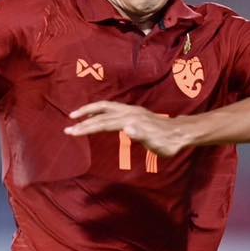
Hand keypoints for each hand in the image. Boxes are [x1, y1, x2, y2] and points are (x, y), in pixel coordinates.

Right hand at [64, 102, 191, 156]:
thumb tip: (126, 127)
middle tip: (67, 128)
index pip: (103, 123)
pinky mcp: (134, 112)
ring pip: (106, 106)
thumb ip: (142, 135)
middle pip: (101, 113)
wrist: (182, 133)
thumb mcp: (157, 144)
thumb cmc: (169, 143)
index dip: (87, 127)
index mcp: (131, 120)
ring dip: (90, 110)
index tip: (72, 132)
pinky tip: (96, 115)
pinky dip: (99, 110)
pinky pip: (112, 108)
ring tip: (76, 116)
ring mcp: (132, 110)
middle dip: (83, 120)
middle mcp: (130, 112)